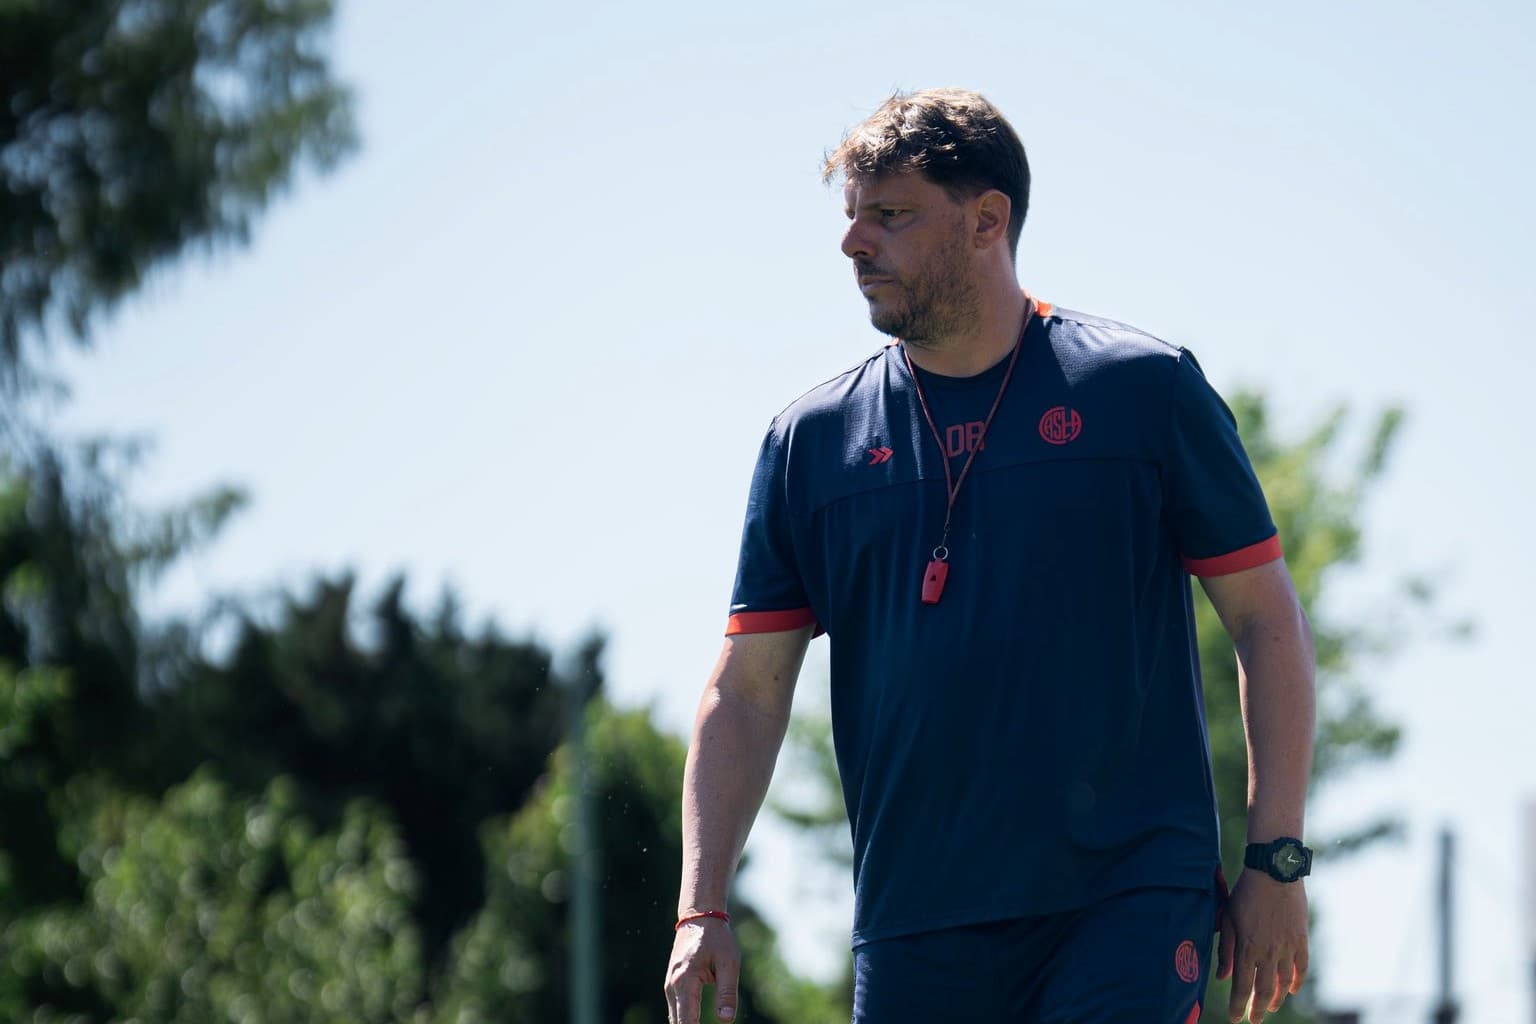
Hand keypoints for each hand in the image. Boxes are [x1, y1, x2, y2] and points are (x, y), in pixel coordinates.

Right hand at [664, 918, 740, 1023]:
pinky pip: (677, 1010)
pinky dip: (685, 1021)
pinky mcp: (673, 985)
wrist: (699, 917)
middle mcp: (672, 986)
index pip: (687, 1022)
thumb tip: (726, 1020)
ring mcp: (670, 986)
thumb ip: (727, 992)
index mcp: (685, 982)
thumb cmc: (716, 939)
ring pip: (676, 1018)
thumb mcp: (729, 963)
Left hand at [1216, 871, 1308, 1022]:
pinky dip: (1296, 981)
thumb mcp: (1228, 919)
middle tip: (1254, 1020)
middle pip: (1263, 991)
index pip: (1241, 987)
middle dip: (1258, 1009)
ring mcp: (1286, 948)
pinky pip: (1301, 968)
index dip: (1238, 1006)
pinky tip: (1291, 989)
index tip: (1234, 1019)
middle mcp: (1267, 953)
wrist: (1274, 873)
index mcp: (1246, 948)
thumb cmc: (1245, 893)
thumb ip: (1225, 950)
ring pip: (1283, 983)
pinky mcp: (1301, 940)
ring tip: (1270, 1007)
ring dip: (1276, 999)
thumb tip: (1222, 977)